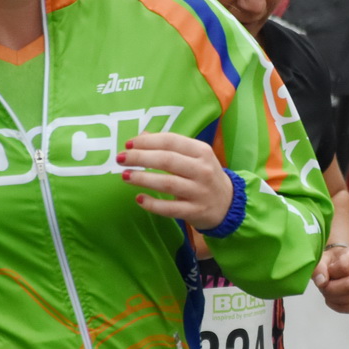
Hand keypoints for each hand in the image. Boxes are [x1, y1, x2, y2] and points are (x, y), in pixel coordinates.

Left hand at [119, 132, 235, 229]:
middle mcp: (202, 170)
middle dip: (140, 158)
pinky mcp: (195, 211)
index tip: (129, 144)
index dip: (147, 142)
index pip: (171, 141)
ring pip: (167, 183)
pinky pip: (170, 208)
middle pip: (167, 160)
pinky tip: (139, 198)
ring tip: (125, 176)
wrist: (228, 204)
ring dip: (143, 178)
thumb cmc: (204, 176)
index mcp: (201, 151)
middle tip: (120, 158)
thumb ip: (170, 146)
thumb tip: (141, 137)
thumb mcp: (194, 156)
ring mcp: (199, 192)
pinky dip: (152, 204)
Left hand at [313, 244, 348, 313]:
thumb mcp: (322, 259)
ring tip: (327, 291)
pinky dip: (338, 307)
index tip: (326, 272)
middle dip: (331, 289)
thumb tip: (321, 281)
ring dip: (332, 298)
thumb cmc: (332, 261)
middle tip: (323, 286)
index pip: (344, 267)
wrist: (340, 265)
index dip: (330, 273)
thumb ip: (319, 267)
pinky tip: (333, 299)